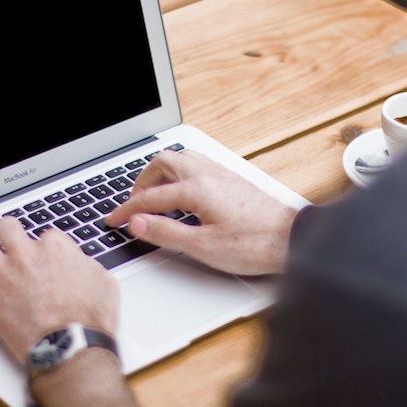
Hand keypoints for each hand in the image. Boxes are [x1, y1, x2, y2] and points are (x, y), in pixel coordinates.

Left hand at [0, 217, 117, 363]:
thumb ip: (86, 264)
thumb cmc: (90, 321)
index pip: (44, 235)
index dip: (45, 249)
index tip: (46, 260)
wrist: (72, 349)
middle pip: (5, 227)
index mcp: (54, 249)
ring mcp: (3, 277)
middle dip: (8, 234)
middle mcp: (25, 257)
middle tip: (10, 244)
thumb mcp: (104, 283)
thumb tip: (79, 263)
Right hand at [105, 150, 298, 275]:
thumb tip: (138, 224)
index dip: (127, 210)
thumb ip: (166, 233)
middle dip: (141, 182)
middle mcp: (208, 174)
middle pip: (162, 163)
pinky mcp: (232, 179)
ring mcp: (222, 173)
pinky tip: (181, 192)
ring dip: (161, 173)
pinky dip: (179, 173)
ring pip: (181, 159)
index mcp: (197, 189)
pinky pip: (196, 164)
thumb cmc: (254, 244)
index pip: (150, 197)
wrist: (292, 239)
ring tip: (153, 195)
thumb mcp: (203, 247)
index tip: (114, 220)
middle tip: (133, 204)